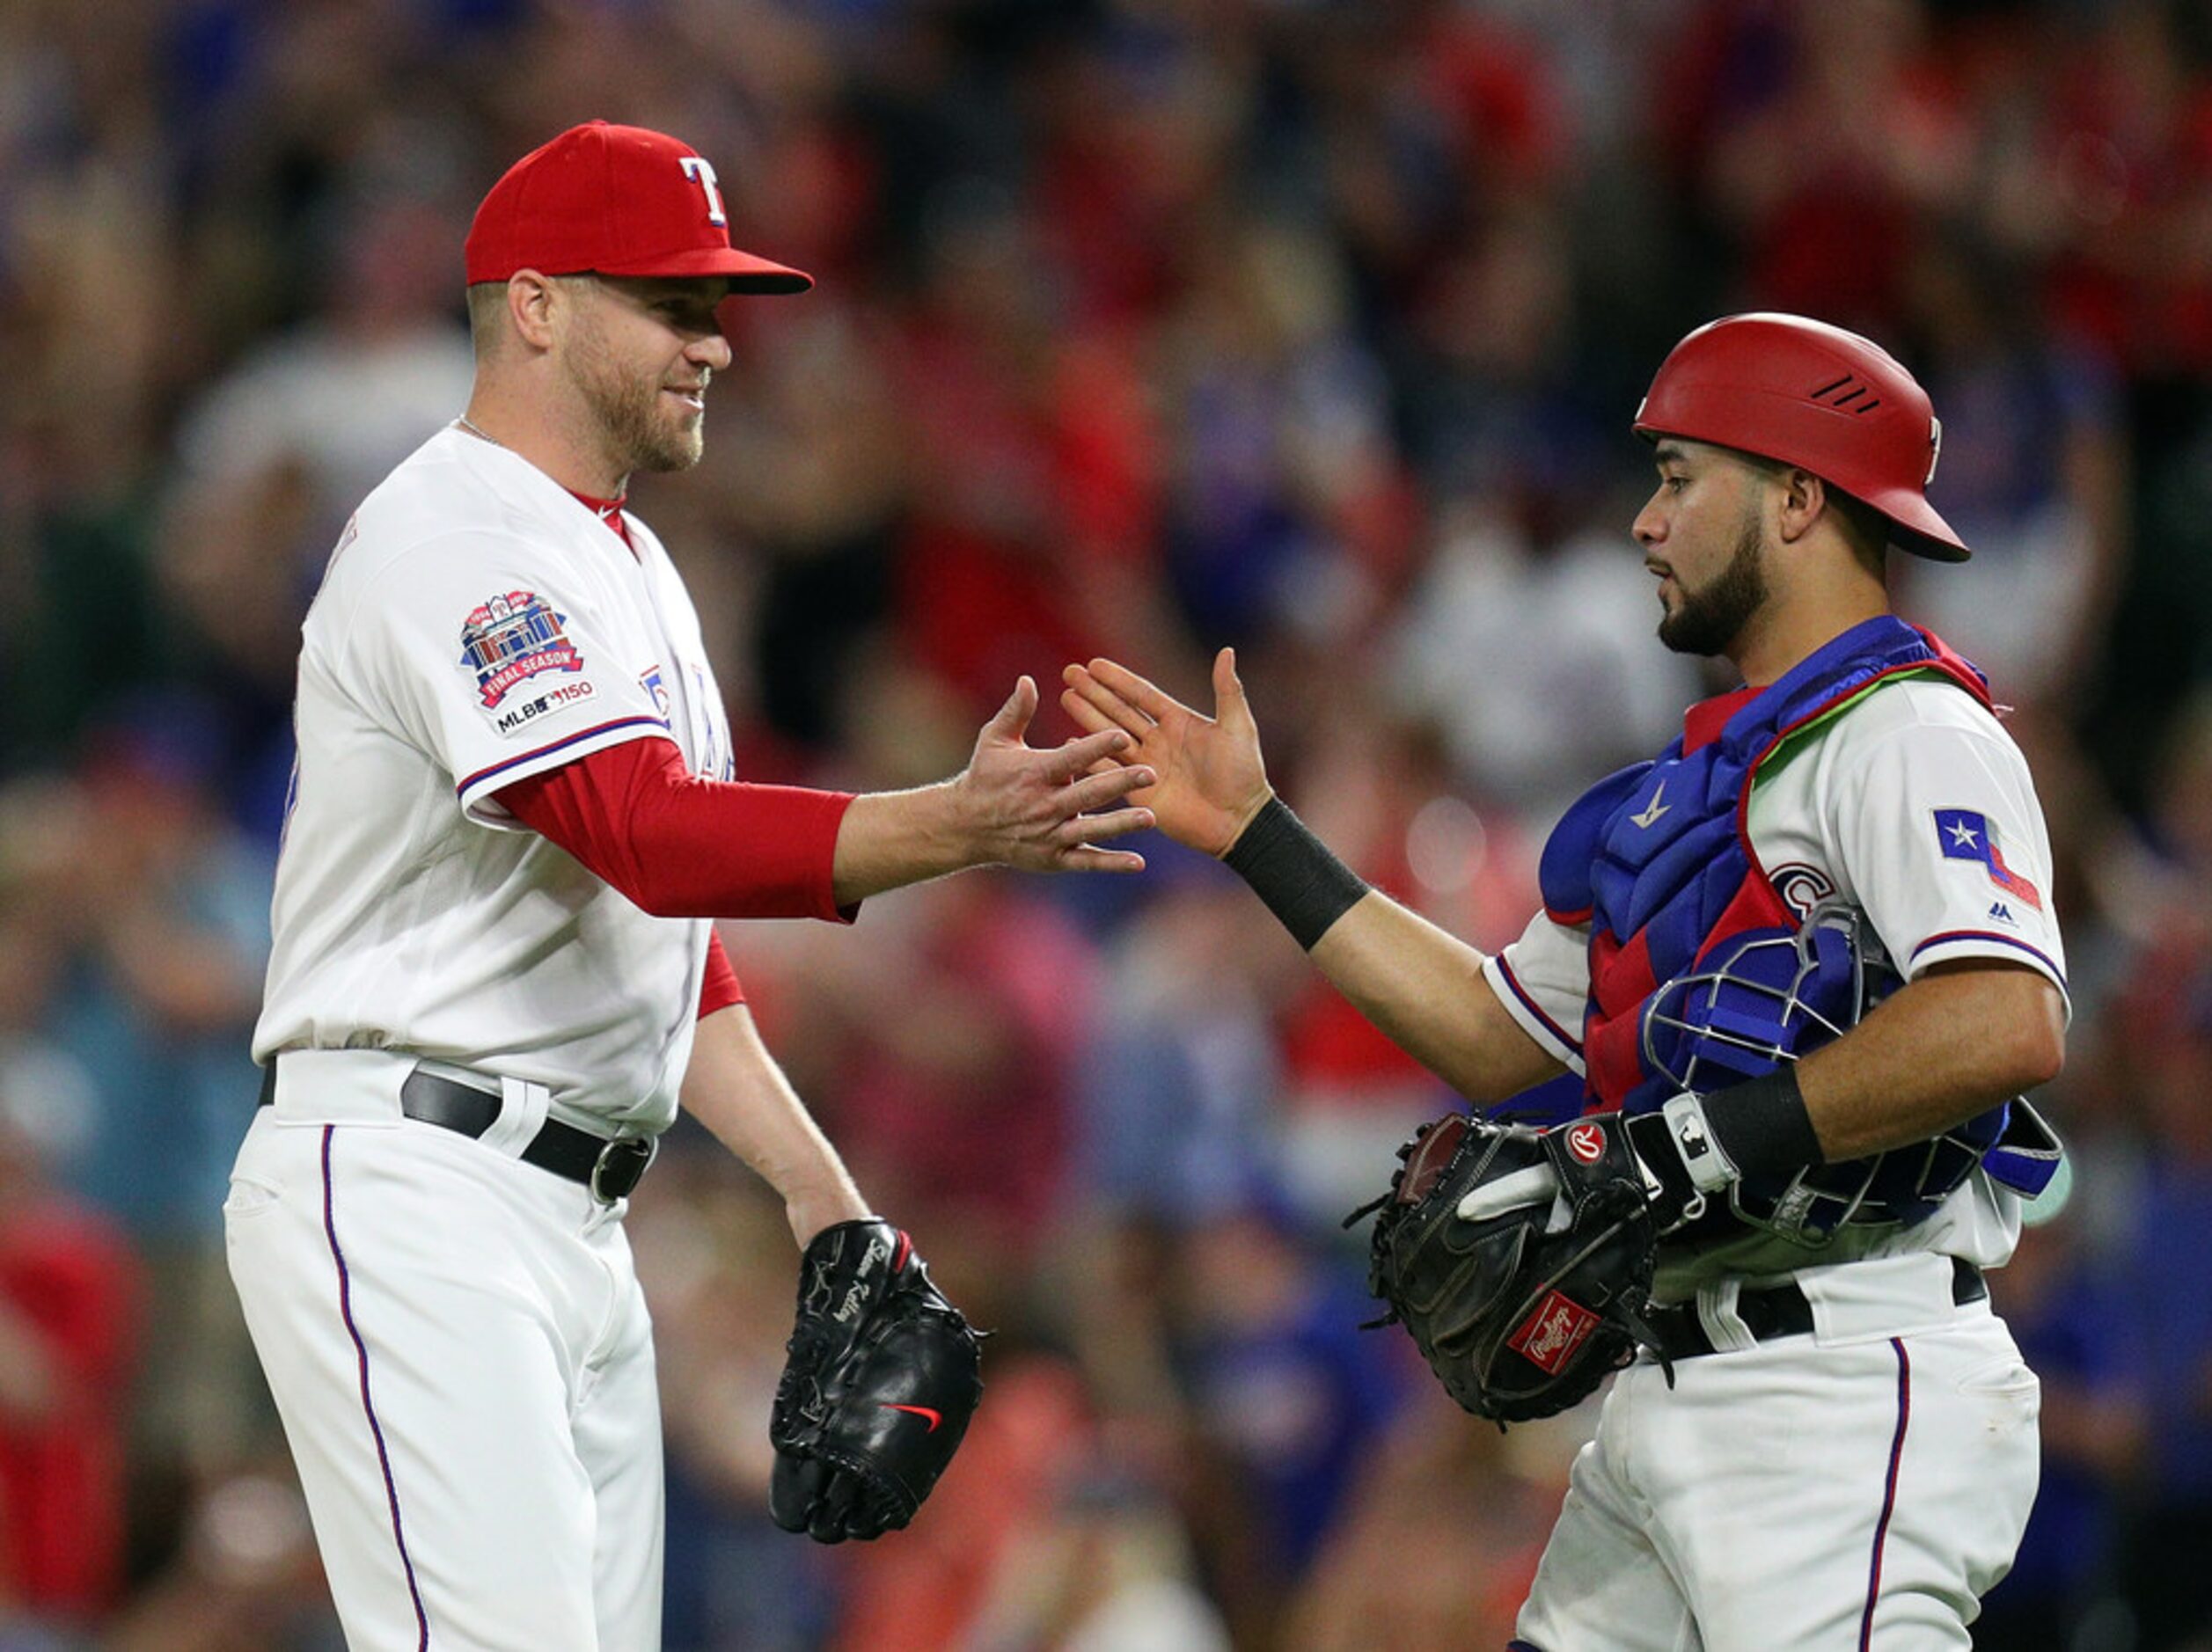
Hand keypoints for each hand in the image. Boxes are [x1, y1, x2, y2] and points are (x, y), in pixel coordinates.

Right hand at [950, 677, 1157, 872]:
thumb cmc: (985, 776)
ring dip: (1120, 824)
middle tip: (1151, 774)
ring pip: (1090, 830)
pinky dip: (1111, 863)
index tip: (1122, 735)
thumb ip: (1016, 711)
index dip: (1096, 748)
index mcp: (1033, 773)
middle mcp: (1043, 805)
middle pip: (1087, 794)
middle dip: (1119, 784)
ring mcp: (1049, 835)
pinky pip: (1086, 861)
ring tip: (1150, 818)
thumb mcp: (994, 740)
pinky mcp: (1054, 859)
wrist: (965, 827)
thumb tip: (1028, 679)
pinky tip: (1138, 862)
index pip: (1070, 759)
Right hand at [1059, 648, 1273, 857]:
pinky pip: (1109, 771)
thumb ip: (1228, 690)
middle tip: (1068, 673)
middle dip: (1094, 692)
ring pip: (1109, 737)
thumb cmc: (1244, 773)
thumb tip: (1227, 651)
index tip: (1093, 664)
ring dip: (1087, 717)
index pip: (1141, 694)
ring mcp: (1146, 765)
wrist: (1239, 821)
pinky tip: (1069, 743)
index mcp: (1178, 721)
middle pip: (1119, 710)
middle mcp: (1158, 740)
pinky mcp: (1139, 791)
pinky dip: (1089, 759)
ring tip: (1065, 697)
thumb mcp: (1238, 727)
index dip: (1118, 679)